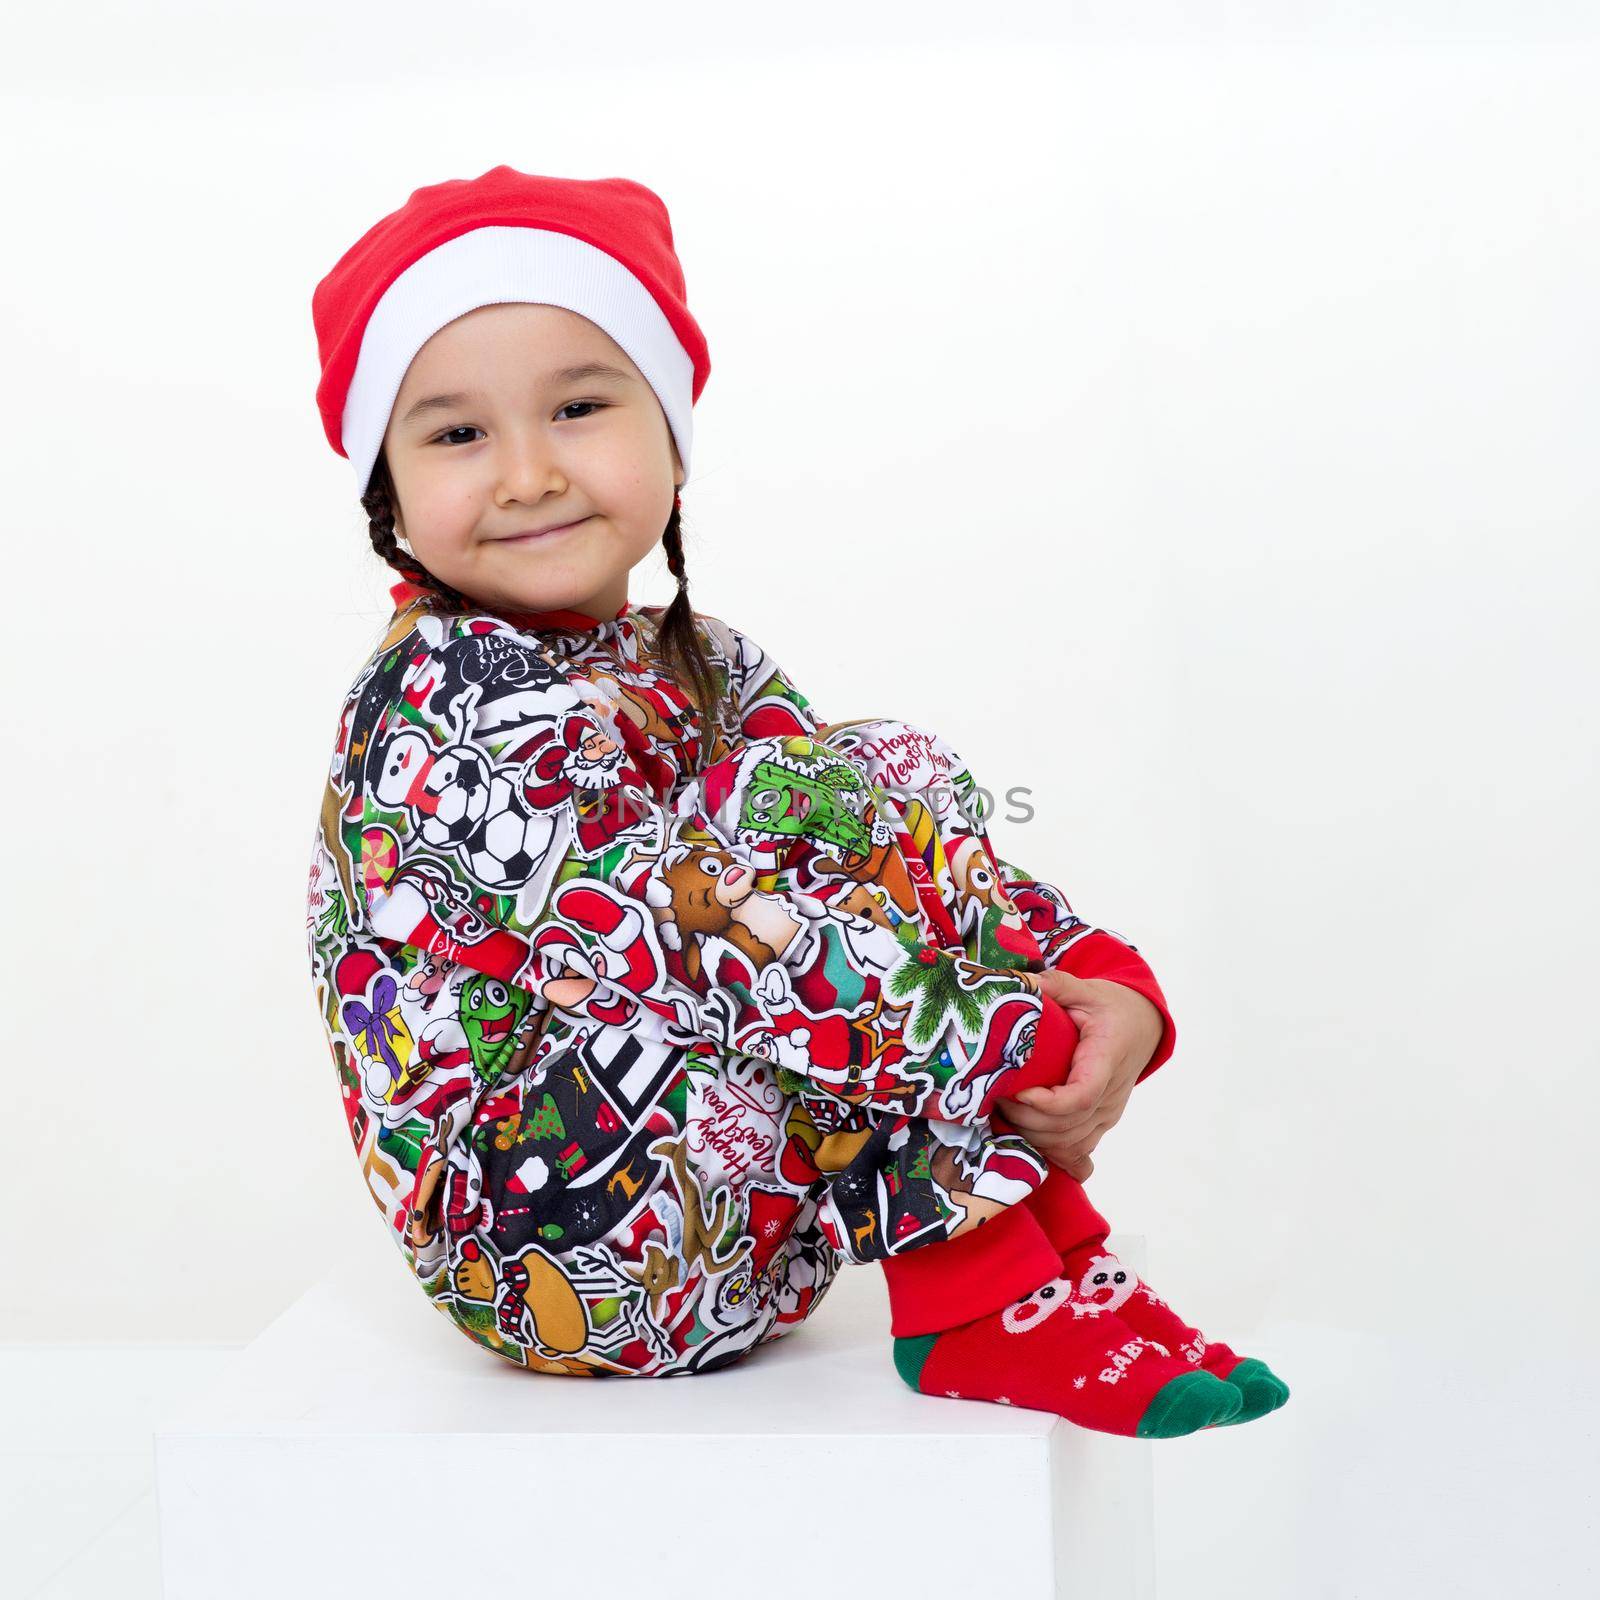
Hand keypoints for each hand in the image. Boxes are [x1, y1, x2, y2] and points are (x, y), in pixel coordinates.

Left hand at [997, 970, 1163, 1180]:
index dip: (1047, 1103)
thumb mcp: (1087, 989)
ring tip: (1005, 1113)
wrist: (1142, 1026)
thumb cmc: (1112, 1008)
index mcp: (1106, 1059)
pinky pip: (1077, 1150)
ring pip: (1071, 1144)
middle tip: (997, 1098)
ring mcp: (1107, 1113)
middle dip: (1027, 1121)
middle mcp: (1110, 1094)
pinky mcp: (1101, 1122)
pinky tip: (1027, 1138)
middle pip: (1068, 1127)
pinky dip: (1051, 1151)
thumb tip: (1023, 981)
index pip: (1081, 1096)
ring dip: (1034, 1137)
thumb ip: (1058, 985)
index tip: (1018, 1091)